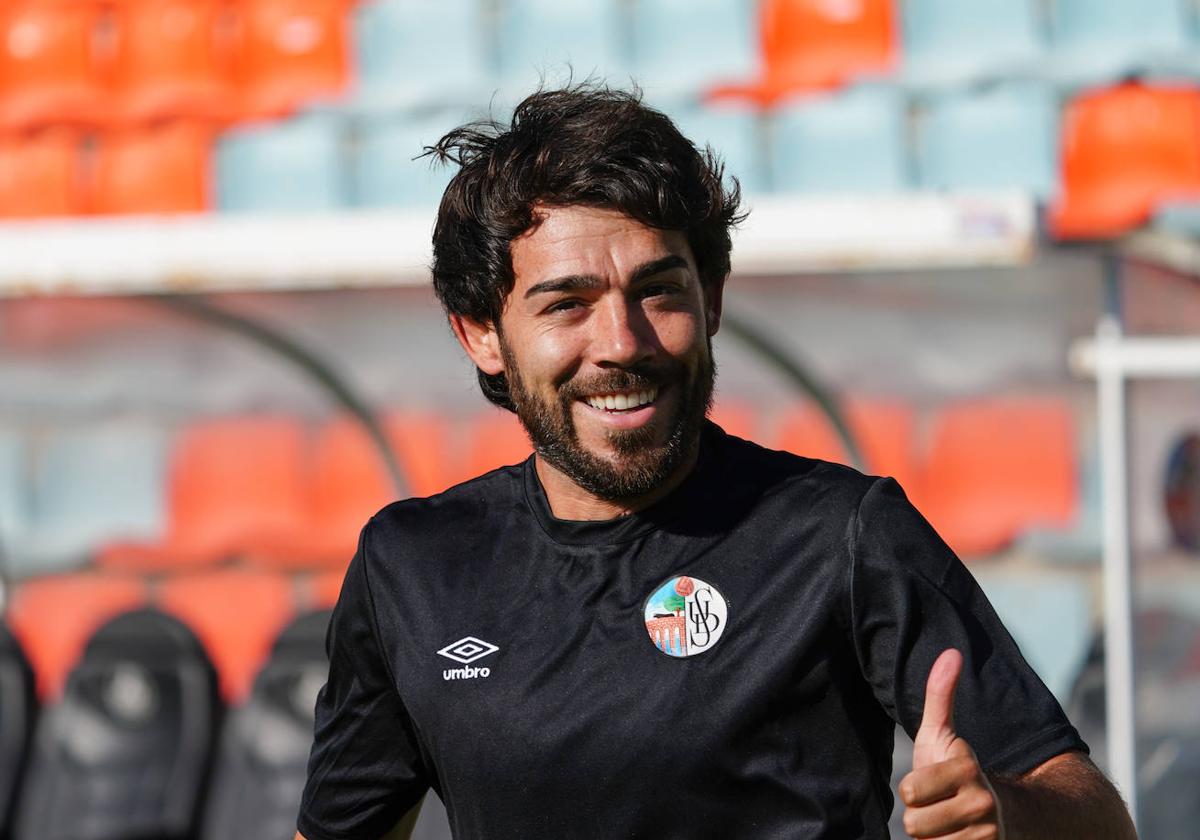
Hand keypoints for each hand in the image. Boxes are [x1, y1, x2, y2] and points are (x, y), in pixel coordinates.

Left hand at [899, 649, 1004, 838]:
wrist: (1012, 813)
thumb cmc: (961, 770)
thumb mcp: (945, 733)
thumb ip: (940, 694)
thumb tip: (951, 652)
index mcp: (966, 769)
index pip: (909, 791)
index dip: (913, 788)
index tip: (933, 781)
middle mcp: (981, 803)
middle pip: (915, 823)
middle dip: (921, 815)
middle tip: (938, 804)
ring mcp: (986, 834)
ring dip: (933, 836)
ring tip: (948, 821)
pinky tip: (956, 837)